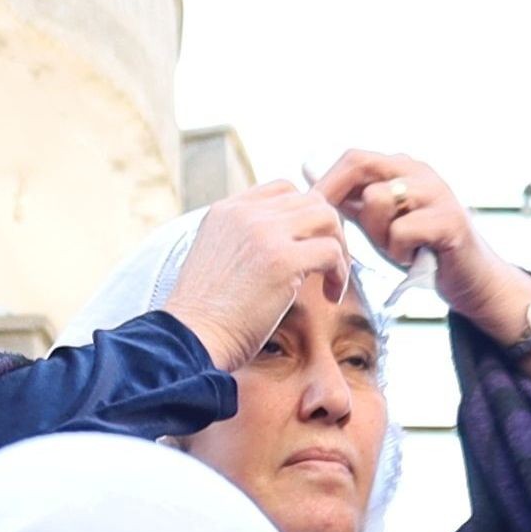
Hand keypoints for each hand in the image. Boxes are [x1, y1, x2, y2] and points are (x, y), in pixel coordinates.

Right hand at [158, 182, 353, 366]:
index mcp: (226, 211)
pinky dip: (339, 273)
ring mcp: (264, 233)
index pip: (282, 190)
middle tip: (327, 266)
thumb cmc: (205, 318)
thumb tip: (282, 245)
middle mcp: (245, 213)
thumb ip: (243, 242)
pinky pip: (332, 251)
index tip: (307, 247)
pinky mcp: (283, 260)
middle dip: (327, 231)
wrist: (190, 342)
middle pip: (310, 200)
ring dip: (338, 247)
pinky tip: (330, 296)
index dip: (304, 216)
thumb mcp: (216, 261)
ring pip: (326, 216)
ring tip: (331, 280)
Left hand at [320, 150, 530, 394]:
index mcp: (401, 166)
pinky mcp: (450, 220)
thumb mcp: (378, 223)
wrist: (468, 279)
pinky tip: (414, 258)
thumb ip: (350, 201)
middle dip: (342, 201)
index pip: (353, 157)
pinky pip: (400, 231)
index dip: (326, 183)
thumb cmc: (420, 250)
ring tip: (397, 248)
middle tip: (344, 235)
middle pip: (361, 165)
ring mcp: (438, 191)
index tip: (311, 213)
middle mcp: (419, 170)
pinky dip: (400, 252)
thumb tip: (308, 179)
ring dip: (377, 234)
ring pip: (377, 200)